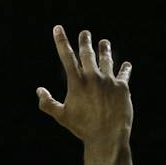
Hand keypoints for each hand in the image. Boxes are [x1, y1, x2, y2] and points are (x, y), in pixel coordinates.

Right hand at [37, 26, 131, 141]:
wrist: (107, 136)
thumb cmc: (82, 128)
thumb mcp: (61, 116)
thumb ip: (48, 103)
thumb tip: (39, 90)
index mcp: (77, 82)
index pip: (66, 56)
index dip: (61, 41)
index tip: (58, 28)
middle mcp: (93, 77)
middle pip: (88, 53)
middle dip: (85, 41)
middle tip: (85, 33)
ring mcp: (109, 81)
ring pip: (107, 60)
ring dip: (105, 50)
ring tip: (105, 42)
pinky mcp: (123, 87)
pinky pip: (124, 74)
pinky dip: (124, 69)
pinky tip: (126, 65)